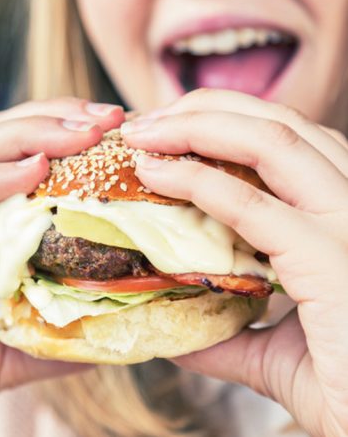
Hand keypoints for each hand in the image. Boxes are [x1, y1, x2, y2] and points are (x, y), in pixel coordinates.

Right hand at [0, 98, 124, 436]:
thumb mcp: (4, 349)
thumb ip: (51, 329)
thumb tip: (115, 324)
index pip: (7, 158)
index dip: (59, 136)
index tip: (116, 131)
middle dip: (51, 120)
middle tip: (109, 116)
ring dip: (27, 136)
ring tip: (83, 131)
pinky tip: (33, 168)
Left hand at [121, 88, 347, 436]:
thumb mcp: (279, 357)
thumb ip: (230, 334)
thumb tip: (177, 330)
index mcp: (347, 220)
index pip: (290, 146)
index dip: (224, 125)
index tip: (163, 132)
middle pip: (282, 124)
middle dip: (204, 110)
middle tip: (143, 122)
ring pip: (275, 141)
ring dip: (196, 126)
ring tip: (140, 133)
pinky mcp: (335, 260)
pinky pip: (255, 205)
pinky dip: (197, 181)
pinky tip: (153, 173)